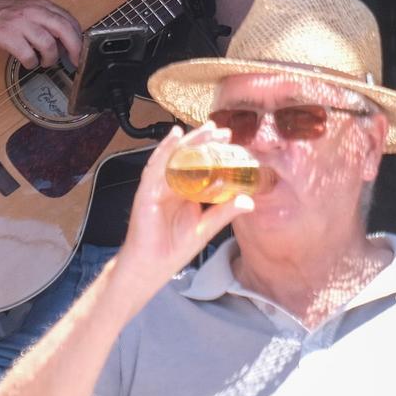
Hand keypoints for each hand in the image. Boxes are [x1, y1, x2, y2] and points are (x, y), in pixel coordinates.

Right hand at [0, 0, 83, 69]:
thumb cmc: (1, 15)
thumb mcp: (28, 11)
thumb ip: (47, 22)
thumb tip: (67, 42)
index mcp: (41, 5)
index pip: (69, 20)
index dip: (78, 38)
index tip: (80, 51)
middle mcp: (33, 11)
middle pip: (64, 29)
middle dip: (74, 48)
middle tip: (74, 61)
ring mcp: (20, 23)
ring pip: (48, 44)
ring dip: (50, 58)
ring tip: (44, 62)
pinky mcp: (7, 36)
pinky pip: (28, 54)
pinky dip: (31, 62)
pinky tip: (28, 61)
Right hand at [113, 123, 251, 296]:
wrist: (151, 266)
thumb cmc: (173, 248)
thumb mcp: (206, 228)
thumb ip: (224, 212)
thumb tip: (248, 200)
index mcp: (185, 192)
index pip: (200, 166)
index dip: (213, 152)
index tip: (231, 140)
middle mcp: (170, 185)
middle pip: (186, 157)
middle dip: (203, 141)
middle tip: (221, 129)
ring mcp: (157, 187)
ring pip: (173, 157)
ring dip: (188, 142)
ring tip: (206, 130)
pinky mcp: (146, 192)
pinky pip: (155, 167)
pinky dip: (164, 151)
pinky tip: (174, 137)